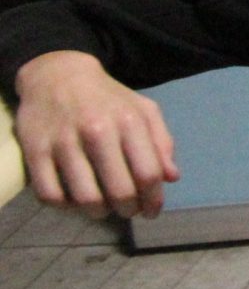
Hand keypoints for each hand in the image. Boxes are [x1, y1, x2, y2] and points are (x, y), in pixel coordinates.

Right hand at [13, 51, 178, 219]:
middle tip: (128, 211)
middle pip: (120, 191)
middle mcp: (98, 132)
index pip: (148, 173)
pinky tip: (73, 201)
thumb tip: (172, 178)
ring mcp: (64, 143)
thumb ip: (162, 142)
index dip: (154, 200)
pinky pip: (50, 195)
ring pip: (85, 199)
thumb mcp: (142, 110)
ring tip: (103, 209)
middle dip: (129, 210)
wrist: (58, 75)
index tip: (152, 211)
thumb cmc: (107, 98)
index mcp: (129, 122)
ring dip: (98, 212)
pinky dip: (64, 206)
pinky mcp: (35, 152)